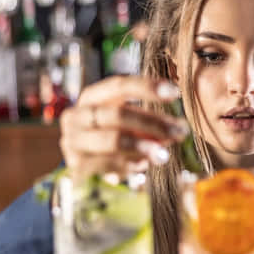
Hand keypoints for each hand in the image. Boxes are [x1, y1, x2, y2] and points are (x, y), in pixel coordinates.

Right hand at [59, 76, 189, 176]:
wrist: (74, 167)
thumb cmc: (106, 138)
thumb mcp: (124, 125)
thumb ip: (147, 124)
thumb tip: (177, 128)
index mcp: (91, 97)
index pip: (119, 86)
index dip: (147, 87)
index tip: (175, 93)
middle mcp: (77, 116)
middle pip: (118, 114)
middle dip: (153, 122)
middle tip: (180, 131)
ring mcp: (73, 141)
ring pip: (113, 140)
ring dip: (143, 146)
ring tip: (164, 155)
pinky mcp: (75, 166)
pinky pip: (107, 164)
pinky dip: (128, 166)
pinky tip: (143, 167)